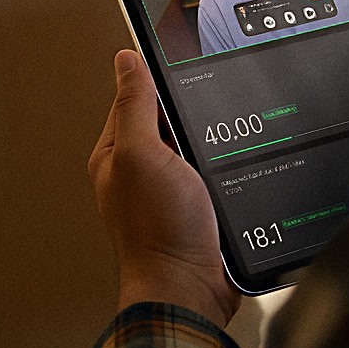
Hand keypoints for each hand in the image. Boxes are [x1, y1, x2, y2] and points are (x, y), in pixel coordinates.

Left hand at [89, 50, 239, 327]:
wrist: (190, 286)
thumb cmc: (159, 230)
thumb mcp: (141, 153)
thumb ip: (134, 105)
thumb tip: (126, 61)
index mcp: (115, 154)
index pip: (133, 98)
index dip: (157, 80)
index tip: (181, 65)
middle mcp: (138, 172)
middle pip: (167, 122)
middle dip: (189, 113)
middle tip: (207, 110)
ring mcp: (167, 192)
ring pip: (192, 147)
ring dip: (209, 142)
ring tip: (220, 142)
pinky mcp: (195, 209)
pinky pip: (211, 174)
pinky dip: (224, 168)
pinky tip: (233, 167)